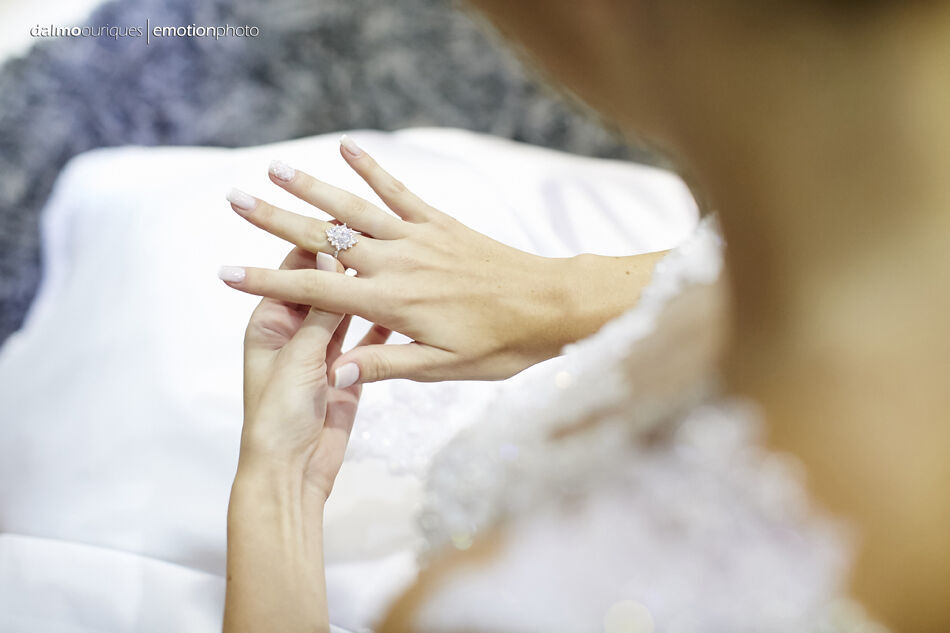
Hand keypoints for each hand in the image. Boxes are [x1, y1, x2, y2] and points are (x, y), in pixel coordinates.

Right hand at [222, 135, 657, 385]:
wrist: (551, 305)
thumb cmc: (501, 344)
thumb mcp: (443, 368)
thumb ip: (386, 365)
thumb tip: (333, 370)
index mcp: (390, 302)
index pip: (314, 291)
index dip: (266, 281)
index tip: (226, 272)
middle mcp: (395, 262)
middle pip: (323, 239)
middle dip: (275, 220)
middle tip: (234, 200)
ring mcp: (417, 238)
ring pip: (353, 209)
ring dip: (312, 187)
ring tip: (275, 167)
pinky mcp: (439, 224)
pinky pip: (399, 192)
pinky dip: (372, 170)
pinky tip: (348, 148)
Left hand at [234, 246, 390, 498]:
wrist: (291, 471)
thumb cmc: (279, 415)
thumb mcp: (300, 356)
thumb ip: (320, 311)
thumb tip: (332, 260)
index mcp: (270, 323)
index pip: (295, 273)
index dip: (319, 249)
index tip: (348, 226)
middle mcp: (295, 333)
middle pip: (323, 288)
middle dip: (346, 266)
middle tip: (378, 241)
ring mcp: (322, 353)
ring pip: (346, 312)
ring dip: (364, 293)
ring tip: (394, 266)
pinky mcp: (346, 372)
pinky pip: (366, 342)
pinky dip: (381, 327)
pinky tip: (402, 307)